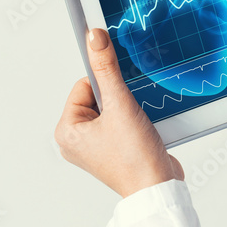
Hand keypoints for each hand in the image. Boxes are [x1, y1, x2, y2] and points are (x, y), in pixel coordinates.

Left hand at [55, 28, 183, 197]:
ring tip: (134, 128)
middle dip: (119, 100)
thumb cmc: (135, 159)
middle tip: (128, 118)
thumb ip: (106, 68)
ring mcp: (94, 146)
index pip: (84, 85)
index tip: (120, 98)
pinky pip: (119, 121)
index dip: (107, 85)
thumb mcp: (120, 104)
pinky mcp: (111, 150)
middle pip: (98, 95)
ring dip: (127, 109)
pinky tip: (139, 133)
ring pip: (112, 107)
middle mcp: (76, 141)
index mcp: (66, 131)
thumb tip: (95, 38)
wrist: (159, 188)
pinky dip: (132, 120)